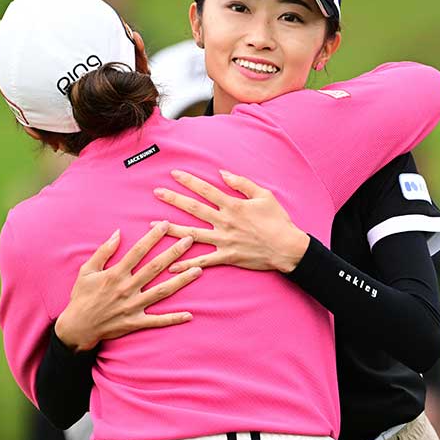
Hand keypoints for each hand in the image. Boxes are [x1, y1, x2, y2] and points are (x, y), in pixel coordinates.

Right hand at [55, 221, 201, 351]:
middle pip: (155, 267)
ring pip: (162, 291)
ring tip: (198, 270)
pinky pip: (157, 321)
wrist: (77, 327)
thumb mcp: (86, 271)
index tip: (166, 224)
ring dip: (181, 280)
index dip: (153, 237)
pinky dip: (173, 318)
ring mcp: (133, 306)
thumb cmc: (81, 296)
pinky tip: (189, 315)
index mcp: (115, 274)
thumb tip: (117, 233)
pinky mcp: (135, 322)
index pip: (138, 251)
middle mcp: (127, 288)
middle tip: (190, 240)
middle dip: (174, 253)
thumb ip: (103, 251)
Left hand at [152, 169, 309, 273]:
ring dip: (172, 229)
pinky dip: (187, 264)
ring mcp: (223, 240)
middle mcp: (224, 221)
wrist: (287, 247)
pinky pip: (203, 261)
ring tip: (153, 226)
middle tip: (156, 192)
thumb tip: (222, 174)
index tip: (174, 174)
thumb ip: (242, 183)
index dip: (189, 181)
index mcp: (233, 205)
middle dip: (173, 199)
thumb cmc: (278, 220)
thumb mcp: (264, 195)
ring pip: (192, 234)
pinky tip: (171, 265)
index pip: (205, 189)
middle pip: (194, 208)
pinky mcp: (226, 256)